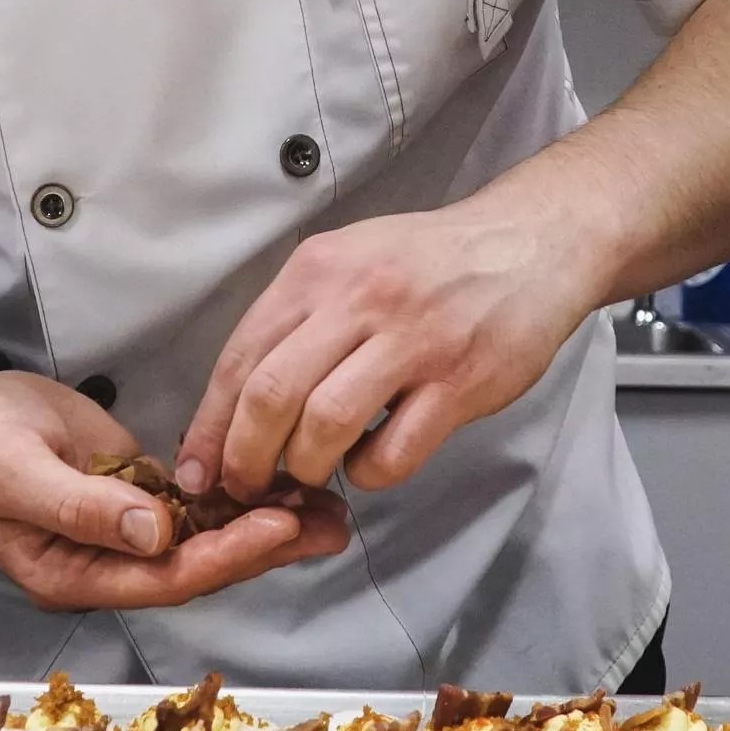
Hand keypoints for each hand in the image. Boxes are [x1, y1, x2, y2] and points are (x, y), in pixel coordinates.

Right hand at [0, 357, 348, 610]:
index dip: (221, 555)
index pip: (159, 578)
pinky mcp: (138, 498)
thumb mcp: (13, 470)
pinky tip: (292, 487)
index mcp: (69, 574)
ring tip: (331, 513)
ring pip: (206, 541)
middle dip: (264, 547)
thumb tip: (154, 533)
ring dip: (267, 528)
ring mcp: (124, 534)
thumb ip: (81, 506)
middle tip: (329, 525)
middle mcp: (105, 566)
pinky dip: (243, 500)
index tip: (277, 523)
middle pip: (195, 568)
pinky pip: (199, 509)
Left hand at [176, 197, 606, 503]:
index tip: (197, 471)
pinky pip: (395, 450)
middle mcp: (359, 298)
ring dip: (307, 467)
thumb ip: (297, 321)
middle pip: (271, 395)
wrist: (532, 242)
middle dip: (246, 458)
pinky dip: (371, 472)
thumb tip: (236, 404)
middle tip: (247, 487)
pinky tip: (375, 460)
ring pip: (326, 425)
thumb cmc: (429, 263)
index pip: (239, 358)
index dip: (209, 427)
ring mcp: (413, 339)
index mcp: (318, 270)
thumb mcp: (349, 261)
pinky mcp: (461, 380)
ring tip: (313, 473)